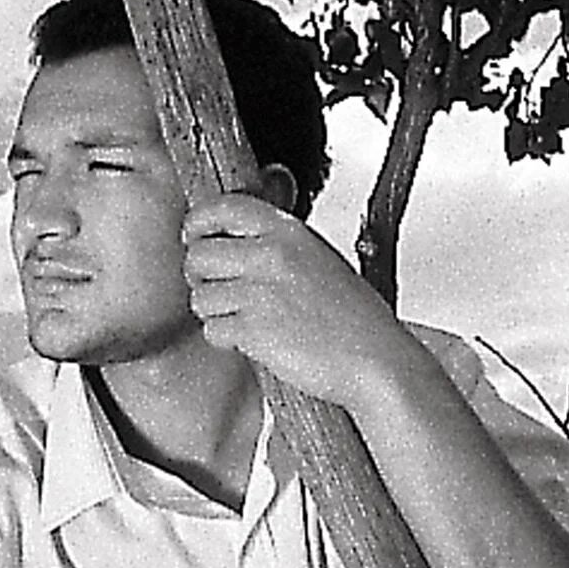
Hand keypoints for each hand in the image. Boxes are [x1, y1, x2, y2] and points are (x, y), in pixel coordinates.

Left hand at [181, 193, 433, 412]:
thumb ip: (277, 243)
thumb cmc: (354, 317)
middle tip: (217, 287)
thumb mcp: (319, 258)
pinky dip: (225, 338)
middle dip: (200, 276)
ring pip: (201, 296)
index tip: (194, 235)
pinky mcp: (253, 329)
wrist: (374, 359)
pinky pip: (213, 329)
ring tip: (242, 318)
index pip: (223, 208)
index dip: (198, 222)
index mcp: (289, 233)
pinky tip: (249, 339)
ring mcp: (260, 293)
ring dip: (214, 312)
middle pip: (199, 255)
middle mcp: (271, 256)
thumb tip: (230, 239)